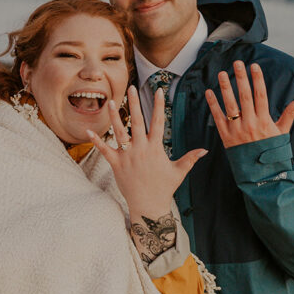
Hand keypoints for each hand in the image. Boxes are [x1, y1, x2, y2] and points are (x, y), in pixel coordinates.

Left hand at [87, 85, 206, 219]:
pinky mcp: (116, 164)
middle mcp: (141, 149)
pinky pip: (105, 150)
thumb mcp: (179, 171)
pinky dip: (96, 141)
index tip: (159, 90)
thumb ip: (190, 158)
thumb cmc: (164, 188)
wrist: (148, 205)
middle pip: (137, 121)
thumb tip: (205, 150)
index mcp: (156, 148)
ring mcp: (127, 156)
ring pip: (119, 132)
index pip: (158, 121)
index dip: (159, 105)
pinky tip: (88, 130)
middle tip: (132, 88)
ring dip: (114, 116)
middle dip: (135, 103)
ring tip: (110, 102)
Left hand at [205, 60, 293, 148]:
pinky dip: (213, 105)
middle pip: (245, 97)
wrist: (260, 174)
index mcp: (265, 121)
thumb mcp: (282, 133)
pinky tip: (209, 92)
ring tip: (221, 74)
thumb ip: (289, 115)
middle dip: (241, 79)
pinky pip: (218, 118)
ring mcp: (237, 130)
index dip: (257, 80)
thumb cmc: (272, 150)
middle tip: (237, 64)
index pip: (261, 95)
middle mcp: (251, 124)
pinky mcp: (226, 137)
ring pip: (230, 106)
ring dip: (225, 89)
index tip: (254, 66)